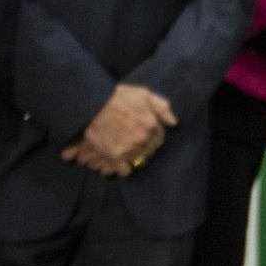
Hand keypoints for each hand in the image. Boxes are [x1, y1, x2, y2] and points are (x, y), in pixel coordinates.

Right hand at [60, 85, 176, 175]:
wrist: (91, 104)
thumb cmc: (117, 97)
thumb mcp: (143, 94)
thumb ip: (161, 107)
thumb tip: (173, 122)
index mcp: (151, 124)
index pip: (159, 139)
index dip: (152, 138)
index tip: (144, 137)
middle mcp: (143, 138)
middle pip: (149, 150)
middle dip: (143, 147)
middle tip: (131, 142)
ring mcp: (129, 148)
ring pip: (137, 160)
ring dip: (132, 157)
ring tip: (123, 149)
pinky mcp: (115, 157)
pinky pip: (124, 171)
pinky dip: (122, 167)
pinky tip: (118, 161)